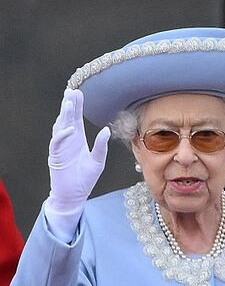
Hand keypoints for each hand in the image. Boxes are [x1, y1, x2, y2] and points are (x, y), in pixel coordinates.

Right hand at [45, 89, 109, 240]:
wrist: (74, 194)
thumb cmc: (85, 179)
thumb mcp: (98, 161)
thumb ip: (101, 146)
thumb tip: (106, 130)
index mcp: (78, 140)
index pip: (76, 119)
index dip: (77, 106)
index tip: (78, 93)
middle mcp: (68, 140)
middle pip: (67, 119)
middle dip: (69, 105)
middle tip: (71, 91)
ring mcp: (61, 147)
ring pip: (60, 127)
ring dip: (64, 115)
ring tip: (69, 103)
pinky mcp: (56, 156)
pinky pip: (57, 143)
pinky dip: (63, 135)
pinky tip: (70, 128)